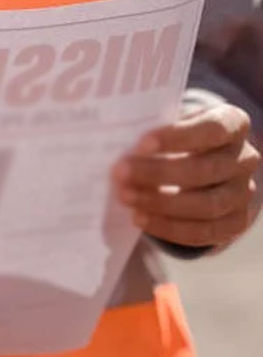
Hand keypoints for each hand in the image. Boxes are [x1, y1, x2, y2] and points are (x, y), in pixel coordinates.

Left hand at [113, 104, 259, 247]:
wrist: (202, 163)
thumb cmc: (176, 137)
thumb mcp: (170, 124)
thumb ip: (151, 131)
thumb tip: (112, 139)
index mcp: (233, 124)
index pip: (212, 129)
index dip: (178, 137)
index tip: (141, 144)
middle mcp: (245, 158)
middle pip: (205, 169)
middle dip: (158, 173)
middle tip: (120, 173)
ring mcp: (243, 193)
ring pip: (207, 204)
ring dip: (160, 203)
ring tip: (125, 196)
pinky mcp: (235, 222)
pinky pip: (204, 232)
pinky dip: (168, 227)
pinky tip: (139, 218)